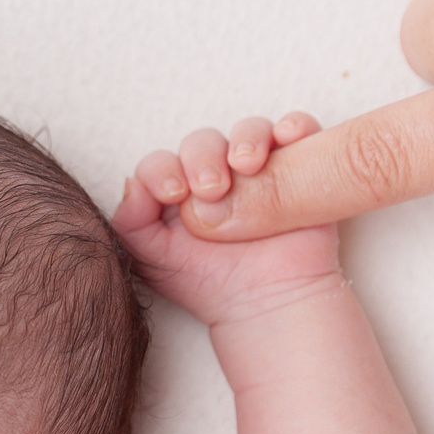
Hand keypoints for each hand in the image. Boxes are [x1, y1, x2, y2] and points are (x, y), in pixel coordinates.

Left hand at [116, 114, 341, 324]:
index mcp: (179, 190)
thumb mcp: (153, 259)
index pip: (162, 163)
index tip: (173, 194)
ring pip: (249, 132)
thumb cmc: (209, 285)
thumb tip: (134, 182)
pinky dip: (296, 125)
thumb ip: (132, 222)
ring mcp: (260, 170)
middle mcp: (217, 174)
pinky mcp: (299, 168)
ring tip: (247, 166)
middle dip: (202, 158)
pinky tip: (287, 138)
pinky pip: (301, 130)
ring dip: (246, 139)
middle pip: (203, 142)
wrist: (267, 307)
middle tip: (211, 189)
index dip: (162, 170)